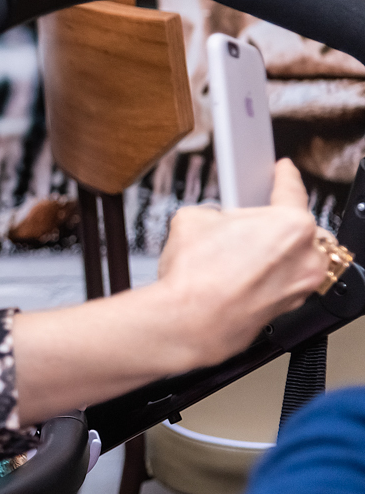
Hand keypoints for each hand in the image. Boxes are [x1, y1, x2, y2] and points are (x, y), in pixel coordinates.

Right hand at [156, 158, 327, 366]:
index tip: (284, 170)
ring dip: (269, 253)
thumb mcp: (192, 219)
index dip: (285, 175)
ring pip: (292, 259)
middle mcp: (305, 257)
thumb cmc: (195, 277)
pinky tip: (232, 278)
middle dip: (273, 224)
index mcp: (291, 225)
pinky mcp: (285, 310)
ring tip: (233, 256)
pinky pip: (280, 283)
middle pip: (298, 228)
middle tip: (244, 224)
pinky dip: (262, 278)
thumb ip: (215, 213)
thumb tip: (215, 222)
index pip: (292, 190)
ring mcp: (299, 287)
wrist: (188, 323)